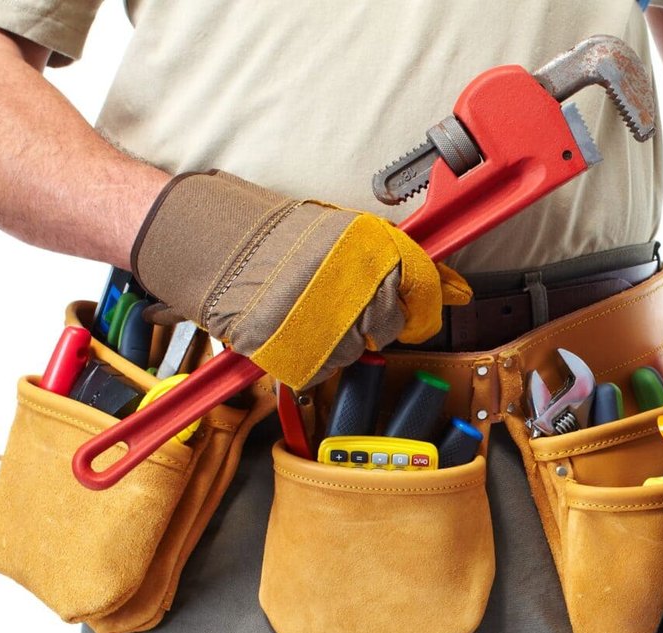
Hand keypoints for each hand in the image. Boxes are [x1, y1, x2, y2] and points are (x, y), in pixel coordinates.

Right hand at [133, 172, 470, 386]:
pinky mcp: (302, 353)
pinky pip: (325, 367)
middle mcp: (358, 284)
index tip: (420, 306)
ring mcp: (331, 322)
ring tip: (305, 308)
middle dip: (370, 317)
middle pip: (390, 324)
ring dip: (338, 337)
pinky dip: (311, 355)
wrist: (205, 243)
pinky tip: (289, 326)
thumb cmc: (268, 234)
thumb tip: (457, 290)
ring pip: (358, 350)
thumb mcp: (340, 234)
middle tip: (333, 298)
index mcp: (372, 247)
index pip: (424, 288)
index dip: (423, 301)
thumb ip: (399, 263)